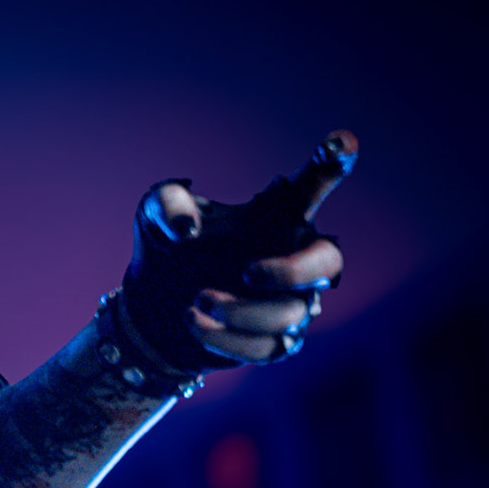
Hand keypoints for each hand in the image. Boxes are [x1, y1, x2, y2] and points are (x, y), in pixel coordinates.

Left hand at [122, 131, 354, 372]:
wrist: (145, 311)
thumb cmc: (165, 251)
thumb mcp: (153, 217)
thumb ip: (167, 205)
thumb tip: (186, 229)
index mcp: (276, 216)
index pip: (312, 186)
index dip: (332, 164)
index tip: (343, 141)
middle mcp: (293, 257)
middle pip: (328, 263)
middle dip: (293, 271)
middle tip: (247, 270)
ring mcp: (288, 303)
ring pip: (288, 314)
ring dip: (238, 310)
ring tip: (195, 300)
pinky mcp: (272, 343)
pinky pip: (268, 347)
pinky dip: (227, 338)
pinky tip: (193, 322)